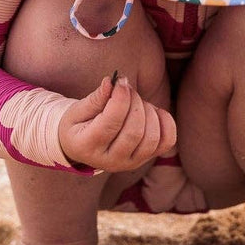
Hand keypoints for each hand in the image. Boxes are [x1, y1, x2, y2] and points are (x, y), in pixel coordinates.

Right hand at [58, 73, 176, 173]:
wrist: (83, 145)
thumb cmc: (79, 124)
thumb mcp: (77, 110)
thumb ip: (95, 98)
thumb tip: (111, 82)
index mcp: (88, 147)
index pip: (111, 123)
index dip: (120, 99)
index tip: (121, 81)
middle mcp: (111, 161)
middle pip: (134, 132)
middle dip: (135, 102)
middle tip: (127, 89)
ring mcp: (131, 162)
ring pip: (151, 138)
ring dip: (149, 112)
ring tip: (137, 102)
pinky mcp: (146, 158)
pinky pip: (167, 141)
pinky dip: (166, 122)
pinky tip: (153, 111)